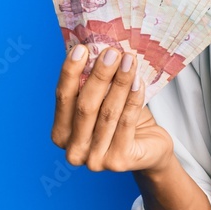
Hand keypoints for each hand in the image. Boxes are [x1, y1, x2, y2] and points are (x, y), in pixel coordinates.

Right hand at [51, 45, 173, 173]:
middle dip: (99, 76)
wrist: (149, 150)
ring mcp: (95, 160)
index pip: (62, 98)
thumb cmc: (122, 122)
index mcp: (61, 134)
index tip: (81, 49)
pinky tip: (139, 81)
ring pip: (108, 113)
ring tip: (129, 60)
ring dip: (119, 83)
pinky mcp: (119, 161)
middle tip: (112, 52)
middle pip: (85, 106)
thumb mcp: (104, 102)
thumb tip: (95, 48)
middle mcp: (73, 150)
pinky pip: (126, 122)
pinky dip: (133, 99)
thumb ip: (93, 85)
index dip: (70, 73)